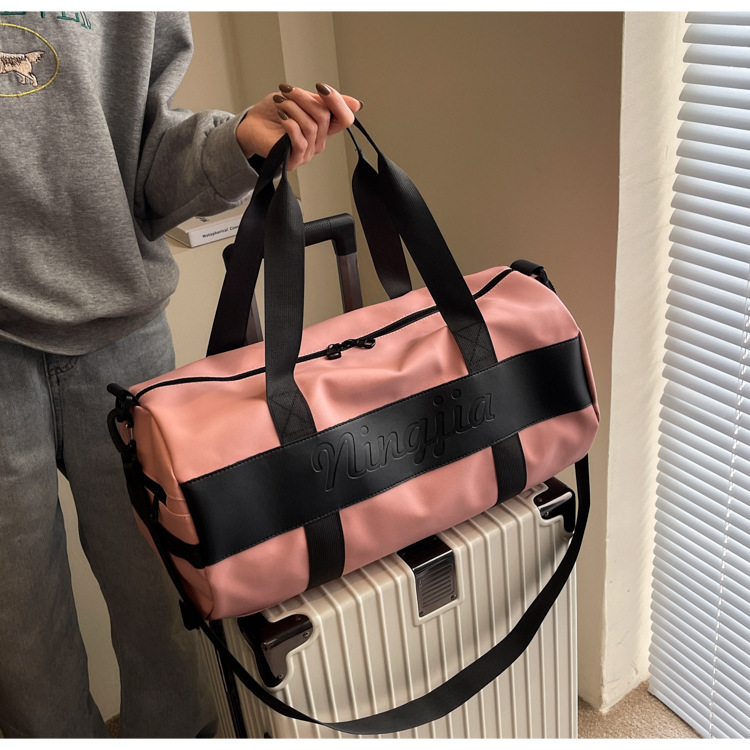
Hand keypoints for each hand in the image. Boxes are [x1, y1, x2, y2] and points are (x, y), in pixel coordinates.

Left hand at [235, 83, 362, 170]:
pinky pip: (300, 141)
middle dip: (305, 98)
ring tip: (279, 101)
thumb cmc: (272, 113)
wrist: (250, 125)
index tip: (321, 88)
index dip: (337, 101)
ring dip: (293, 108)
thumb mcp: (301, 100)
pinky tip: (281, 115)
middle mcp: (318, 141)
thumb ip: (324, 101)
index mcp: (324, 127)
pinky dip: (290, 123)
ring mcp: (307, 152)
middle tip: (288, 90)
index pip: (345, 118)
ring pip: (311, 126)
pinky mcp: (293, 159)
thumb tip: (357, 104)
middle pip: (325, 117)